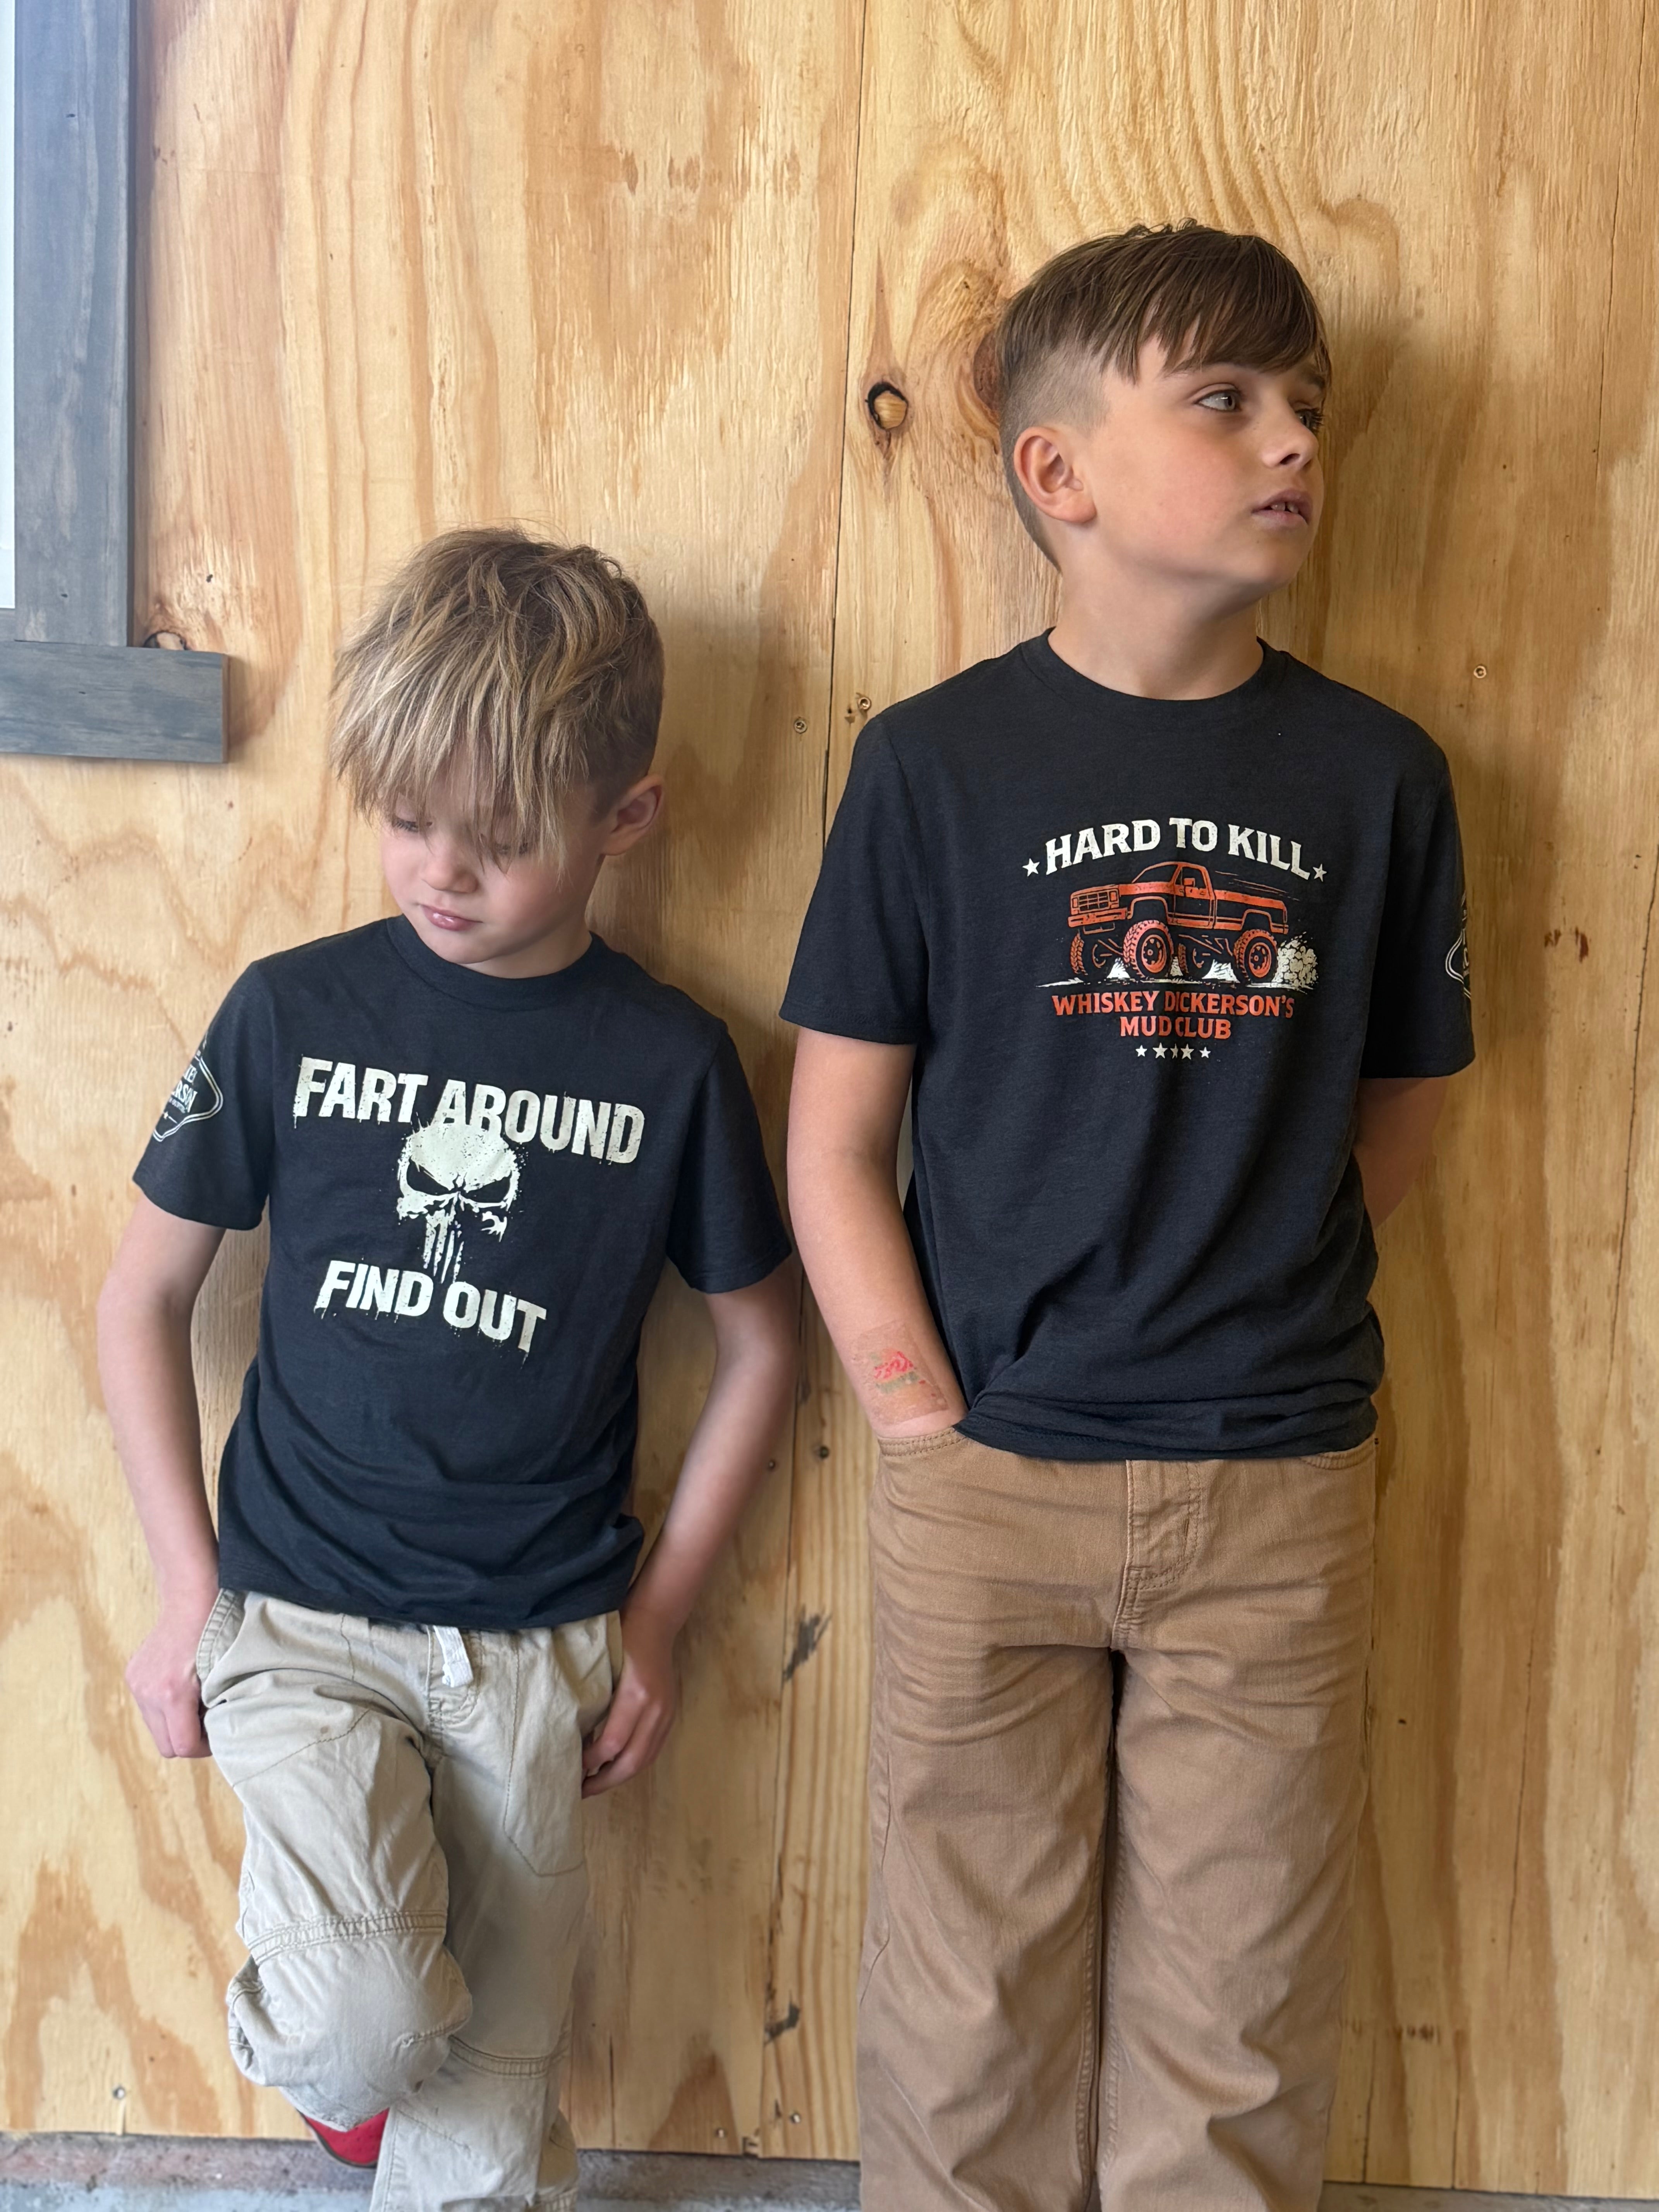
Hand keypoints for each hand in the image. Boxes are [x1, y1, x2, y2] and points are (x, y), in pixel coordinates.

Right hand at [126, 1591, 217, 1758]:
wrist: (191, 1598)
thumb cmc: (216, 1634)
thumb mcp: (223, 1675)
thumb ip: (215, 1708)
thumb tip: (216, 1735)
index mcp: (172, 1694)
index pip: (182, 1746)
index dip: (203, 1748)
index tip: (218, 1735)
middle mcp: (148, 1692)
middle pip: (166, 1745)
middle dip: (188, 1740)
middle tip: (209, 1725)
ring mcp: (137, 1684)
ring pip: (156, 1728)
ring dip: (175, 1724)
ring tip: (196, 1704)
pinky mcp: (133, 1676)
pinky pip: (149, 1709)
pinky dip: (165, 1708)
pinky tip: (182, 1690)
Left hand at [581, 1602, 679, 1796]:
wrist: (656, 1622)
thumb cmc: (622, 1637)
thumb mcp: (602, 1666)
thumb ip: (593, 1699)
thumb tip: (574, 1737)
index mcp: (636, 1694)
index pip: (611, 1743)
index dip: (589, 1762)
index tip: (569, 1768)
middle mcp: (655, 1709)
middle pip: (631, 1760)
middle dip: (604, 1781)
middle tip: (580, 1792)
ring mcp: (667, 1713)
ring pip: (644, 1760)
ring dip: (619, 1777)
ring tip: (595, 1785)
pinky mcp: (671, 1715)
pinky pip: (653, 1749)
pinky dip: (634, 1763)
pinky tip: (616, 1767)